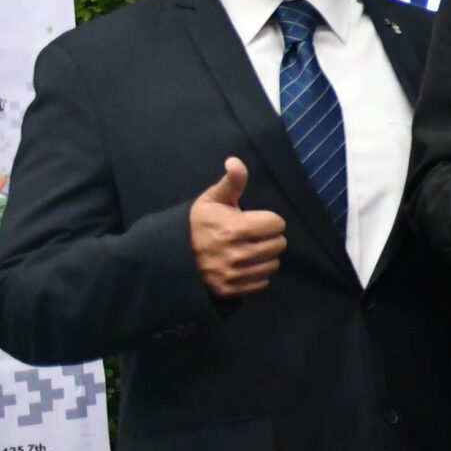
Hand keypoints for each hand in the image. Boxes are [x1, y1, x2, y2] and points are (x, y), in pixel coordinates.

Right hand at [189, 157, 286, 297]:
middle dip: (269, 238)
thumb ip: (231, 182)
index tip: (256, 221)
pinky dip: (257, 275)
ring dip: (266, 257)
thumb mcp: (212, 199)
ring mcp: (234, 274)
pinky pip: (263, 283)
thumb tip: (235, 160)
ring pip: (273, 265)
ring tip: (250, 250)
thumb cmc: (197, 223)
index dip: (269, 220)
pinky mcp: (231, 290)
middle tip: (254, 236)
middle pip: (279, 245)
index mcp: (236, 228)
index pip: (277, 224)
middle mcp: (237, 254)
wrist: (172, 254)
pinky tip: (245, 266)